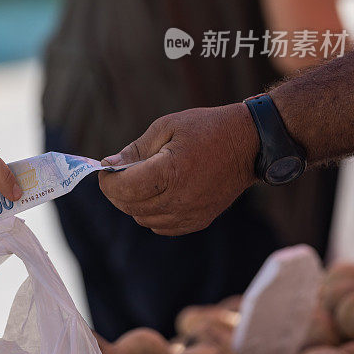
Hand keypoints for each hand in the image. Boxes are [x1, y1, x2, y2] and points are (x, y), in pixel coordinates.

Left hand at [98, 104, 258, 235]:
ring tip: (138, 181)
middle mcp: (179, 199)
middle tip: (117, 173)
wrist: (248, 144)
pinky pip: (162, 227)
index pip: (124, 189)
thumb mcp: (165, 127)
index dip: (107, 180)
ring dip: (133, 203)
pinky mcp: (199, 220)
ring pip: (143, 219)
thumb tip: (109, 164)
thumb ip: (135, 150)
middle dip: (116, 191)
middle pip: (130, 206)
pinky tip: (156, 193)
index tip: (105, 169)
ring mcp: (190, 213)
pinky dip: (151, 214)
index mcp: (169, 172)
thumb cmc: (206, 129)